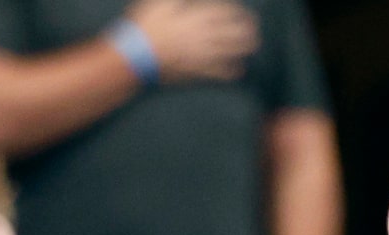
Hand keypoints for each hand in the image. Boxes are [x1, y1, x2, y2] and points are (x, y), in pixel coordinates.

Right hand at [125, 0, 257, 83]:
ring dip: (245, 47)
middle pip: (235, 32)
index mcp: (196, 17)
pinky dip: (232, 70)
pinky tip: (238, 69)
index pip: (225, 12)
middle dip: (247, 29)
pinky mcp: (198, 70)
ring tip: (252, 44)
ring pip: (232, 51)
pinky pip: (221, 72)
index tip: (242, 12)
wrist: (135, 56)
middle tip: (253, 27)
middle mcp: (205, 35)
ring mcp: (203, 54)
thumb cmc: (145, 25)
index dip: (237, 12)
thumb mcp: (160, 2)